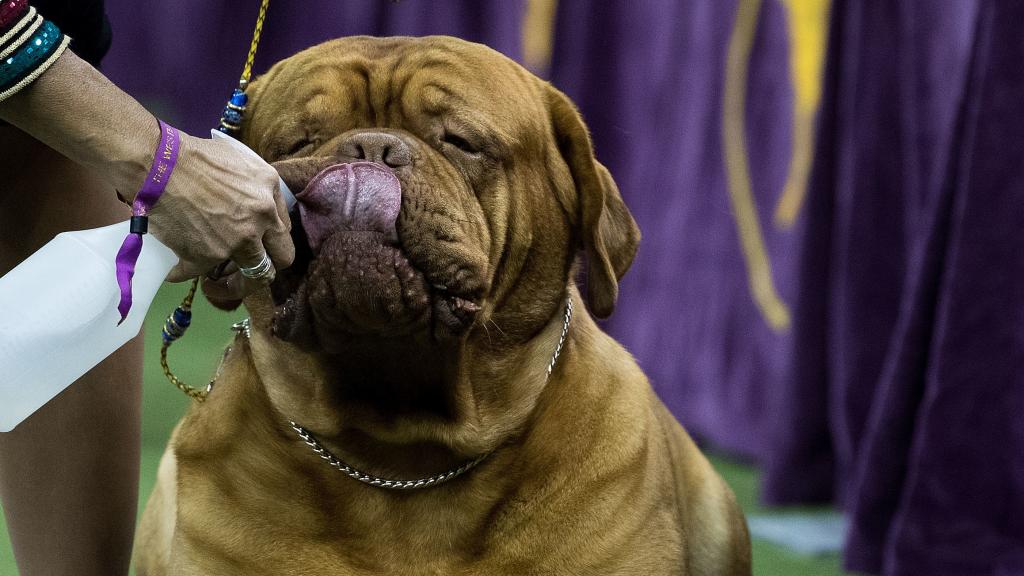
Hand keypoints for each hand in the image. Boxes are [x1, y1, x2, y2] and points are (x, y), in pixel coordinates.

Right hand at [147, 132, 293, 284]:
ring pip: (250, 277)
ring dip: (233, 281)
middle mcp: (260, 220)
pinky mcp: (206, 257)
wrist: (155, 164)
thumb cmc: (192, 155)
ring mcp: (235, 241)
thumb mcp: (240, 161)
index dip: (269, 241)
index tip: (256, 247)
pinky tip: (176, 270)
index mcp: (270, 192)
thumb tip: (255, 212)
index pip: (283, 230)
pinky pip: (199, 273)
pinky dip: (185, 273)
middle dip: (266, 268)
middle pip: (280, 260)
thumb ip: (255, 189)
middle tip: (247, 272)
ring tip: (215, 279)